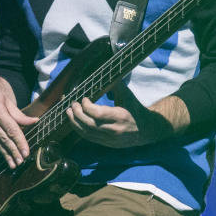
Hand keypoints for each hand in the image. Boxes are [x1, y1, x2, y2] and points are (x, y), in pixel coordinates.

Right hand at [0, 74, 37, 167]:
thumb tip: (34, 121)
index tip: (26, 152)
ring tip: (13, 163)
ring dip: (5, 154)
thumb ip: (19, 114)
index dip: (20, 142)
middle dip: (13, 151)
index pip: (11, 129)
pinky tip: (4, 154)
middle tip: (21, 162)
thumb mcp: (7, 100)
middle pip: (3, 138)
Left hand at [65, 94, 186, 147]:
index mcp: (120, 116)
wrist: (147, 129)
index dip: (87, 106)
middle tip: (72, 104)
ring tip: (68, 112)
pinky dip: (80, 129)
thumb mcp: (127, 95)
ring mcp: (110, 139)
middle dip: (77, 114)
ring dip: (75, 122)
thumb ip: (114, 84)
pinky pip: (89, 138)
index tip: (84, 98)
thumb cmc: (135, 108)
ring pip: (87, 133)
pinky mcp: (107, 144)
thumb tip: (102, 72)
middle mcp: (114, 130)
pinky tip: (75, 121)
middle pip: (90, 124)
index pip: (98, 114)